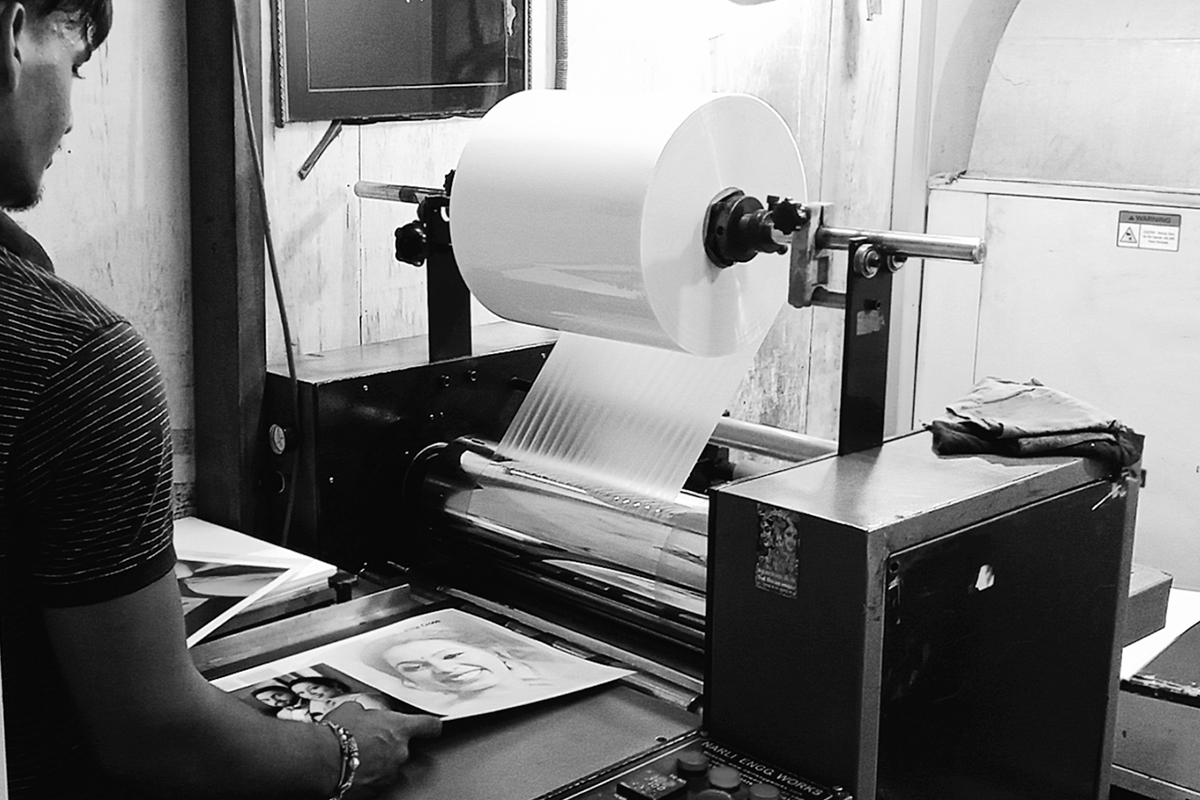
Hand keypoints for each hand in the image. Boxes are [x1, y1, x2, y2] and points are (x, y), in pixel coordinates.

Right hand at [323, 702, 441, 796]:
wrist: (322, 760)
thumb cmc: (337, 734)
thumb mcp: (353, 709)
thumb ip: (369, 713)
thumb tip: (365, 714)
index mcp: (399, 728)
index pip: (430, 726)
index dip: (431, 725)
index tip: (431, 726)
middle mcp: (400, 753)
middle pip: (410, 750)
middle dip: (397, 747)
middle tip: (379, 743)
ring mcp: (389, 774)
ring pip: (394, 769)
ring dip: (383, 764)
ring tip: (364, 758)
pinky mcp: (376, 791)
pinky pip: (379, 783)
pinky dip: (370, 778)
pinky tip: (355, 771)